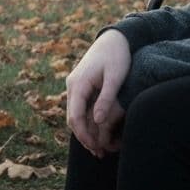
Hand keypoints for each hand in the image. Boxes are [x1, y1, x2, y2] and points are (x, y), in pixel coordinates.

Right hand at [65, 28, 130, 157]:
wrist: (116, 37)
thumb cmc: (118, 55)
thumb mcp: (115, 77)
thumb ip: (106, 98)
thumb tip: (99, 121)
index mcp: (79, 83)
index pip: (75, 116)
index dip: (84, 134)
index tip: (95, 147)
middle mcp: (72, 84)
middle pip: (72, 117)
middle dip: (83, 136)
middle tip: (98, 152)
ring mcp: (75, 84)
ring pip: (74, 113)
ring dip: (84, 130)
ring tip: (98, 146)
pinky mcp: (81, 84)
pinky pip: (79, 106)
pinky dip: (86, 120)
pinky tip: (98, 130)